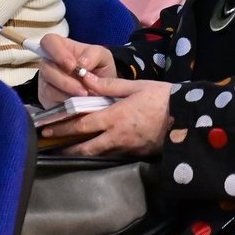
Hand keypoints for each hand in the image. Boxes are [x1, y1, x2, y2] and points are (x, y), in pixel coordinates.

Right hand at [35, 34, 117, 106]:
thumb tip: (82, 63)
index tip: (72, 65)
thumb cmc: (99, 69)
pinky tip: (77, 105)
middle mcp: (50, 64)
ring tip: (84, 97)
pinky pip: (51, 103)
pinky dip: (65, 104)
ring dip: (67, 94)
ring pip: (48, 88)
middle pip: (46, 68)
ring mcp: (46, 83)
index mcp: (62, 48)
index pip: (49, 41)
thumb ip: (94, 54)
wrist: (101, 92)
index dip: (57, 52)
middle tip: (82, 89)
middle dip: (65, 80)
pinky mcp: (47, 100)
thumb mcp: (103, 57)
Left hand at [41, 78, 175, 158]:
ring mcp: (125, 148)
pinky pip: (110, 155)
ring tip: (65, 150)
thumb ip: (109, 85)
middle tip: (49, 146)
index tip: (46, 129)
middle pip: (84, 148)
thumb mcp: (136, 86)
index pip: (81, 126)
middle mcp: (116, 137)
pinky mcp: (134, 154)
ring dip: (79, 153)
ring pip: (95, 155)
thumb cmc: (162, 97)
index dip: (62, 128)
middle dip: (65, 148)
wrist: (188, 118)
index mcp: (114, 117)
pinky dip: (97, 154)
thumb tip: (86, 79)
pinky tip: (92, 150)